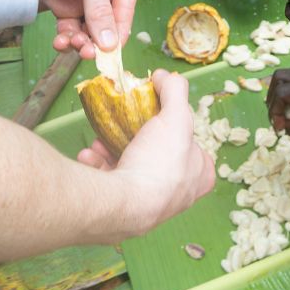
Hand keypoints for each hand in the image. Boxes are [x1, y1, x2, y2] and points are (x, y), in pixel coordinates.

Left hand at [10, 0, 141, 57]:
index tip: (106, 57)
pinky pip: (70, 28)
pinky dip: (66, 38)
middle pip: (106, 27)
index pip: (125, 15)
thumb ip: (99, 11)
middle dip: (96, 41)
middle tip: (84, 51)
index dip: (116, 37)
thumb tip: (109, 45)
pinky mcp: (64, 4)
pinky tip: (60, 40)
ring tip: (69, 44)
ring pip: (88, 32)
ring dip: (80, 42)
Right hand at [78, 71, 214, 234]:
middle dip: (137, 136)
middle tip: (125, 122)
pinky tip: (90, 156)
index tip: (159, 115)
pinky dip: (98, 167)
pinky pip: (109, 183)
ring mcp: (148, 206)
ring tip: (101, 139)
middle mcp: (177, 195)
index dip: (178, 126)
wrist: (122, 206)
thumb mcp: (177, 116)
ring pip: (130, 168)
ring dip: (111, 149)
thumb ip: (175, 91)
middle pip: (158, 155)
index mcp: (199, 177)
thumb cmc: (159, 163)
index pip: (194, 146)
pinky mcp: (121, 212)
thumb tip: (165, 77)